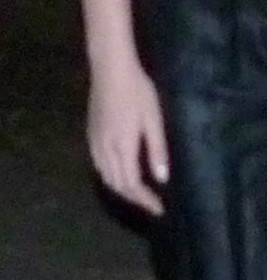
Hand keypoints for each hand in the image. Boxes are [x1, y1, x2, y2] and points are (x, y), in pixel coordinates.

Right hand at [87, 54, 168, 214]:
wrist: (110, 69)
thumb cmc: (137, 91)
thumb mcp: (153, 119)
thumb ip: (157, 149)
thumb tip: (162, 179)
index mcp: (123, 147)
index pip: (133, 184)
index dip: (145, 200)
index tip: (159, 210)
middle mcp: (105, 149)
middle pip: (117, 184)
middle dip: (135, 198)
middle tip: (152, 204)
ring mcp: (95, 142)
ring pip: (106, 177)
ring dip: (122, 189)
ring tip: (139, 193)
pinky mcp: (91, 135)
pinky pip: (99, 165)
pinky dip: (111, 176)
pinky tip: (121, 173)